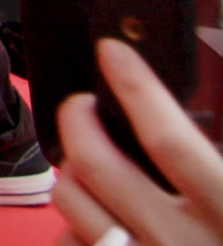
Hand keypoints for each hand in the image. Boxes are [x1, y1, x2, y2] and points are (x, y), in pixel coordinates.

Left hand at [56, 38, 222, 245]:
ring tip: (91, 162)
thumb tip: (211, 87)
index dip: (137, 90)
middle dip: (77, 120)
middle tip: (84, 103)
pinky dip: (75, 228)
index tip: (113, 52)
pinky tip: (97, 220)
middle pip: (97, 167)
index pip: (169, 141)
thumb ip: (217, 162)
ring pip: (73, 206)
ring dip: (72, 173)